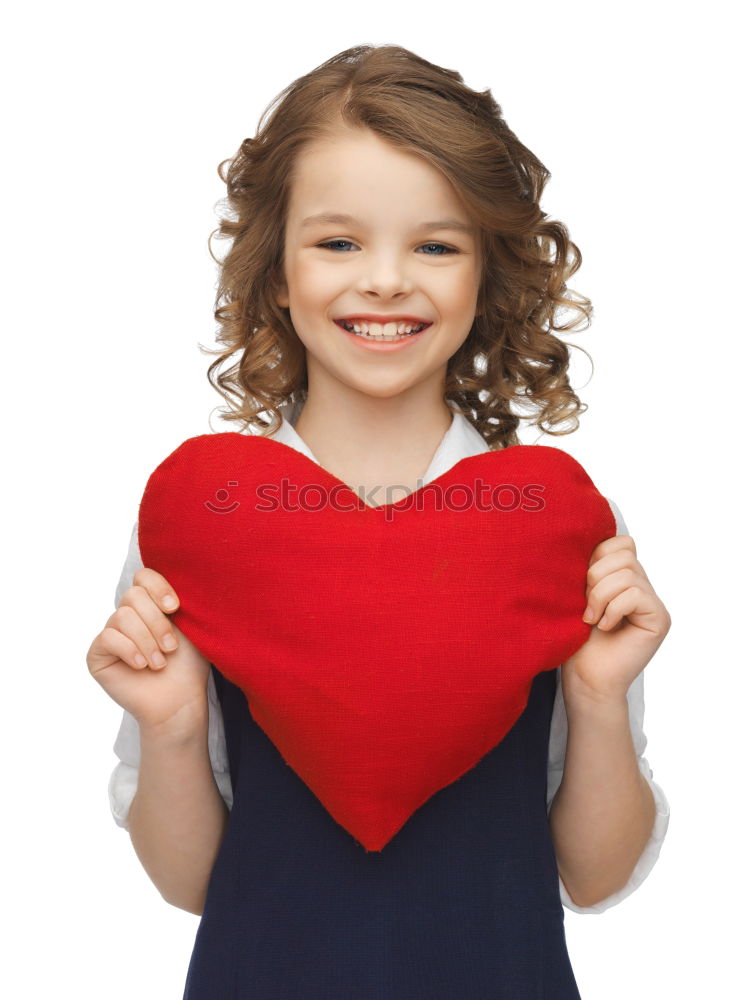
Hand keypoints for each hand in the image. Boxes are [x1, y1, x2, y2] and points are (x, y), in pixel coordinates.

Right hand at [87, 567, 210, 738]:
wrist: (180, 700)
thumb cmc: (189, 664)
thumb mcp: (192, 625)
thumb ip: (181, 599)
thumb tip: (186, 573)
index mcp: (150, 603)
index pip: (143, 576)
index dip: (158, 587)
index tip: (175, 608)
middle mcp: (128, 614)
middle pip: (133, 595)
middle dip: (157, 623)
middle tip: (171, 647)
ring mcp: (110, 633)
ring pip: (122, 616)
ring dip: (147, 640)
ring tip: (160, 662)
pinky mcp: (97, 654)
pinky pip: (108, 637)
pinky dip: (130, 650)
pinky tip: (142, 665)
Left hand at [561, 534, 670, 704]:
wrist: (583, 677)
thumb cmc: (573, 638)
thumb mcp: (576, 593)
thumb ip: (591, 566)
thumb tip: (584, 535)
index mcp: (625, 577)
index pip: (621, 542)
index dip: (596, 556)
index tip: (580, 584)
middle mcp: (644, 586)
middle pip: (624, 553)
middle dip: (595, 576)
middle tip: (585, 606)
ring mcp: (654, 603)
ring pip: (627, 573)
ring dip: (600, 596)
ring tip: (592, 619)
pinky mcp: (659, 619)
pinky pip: (634, 594)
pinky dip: (612, 609)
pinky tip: (605, 628)